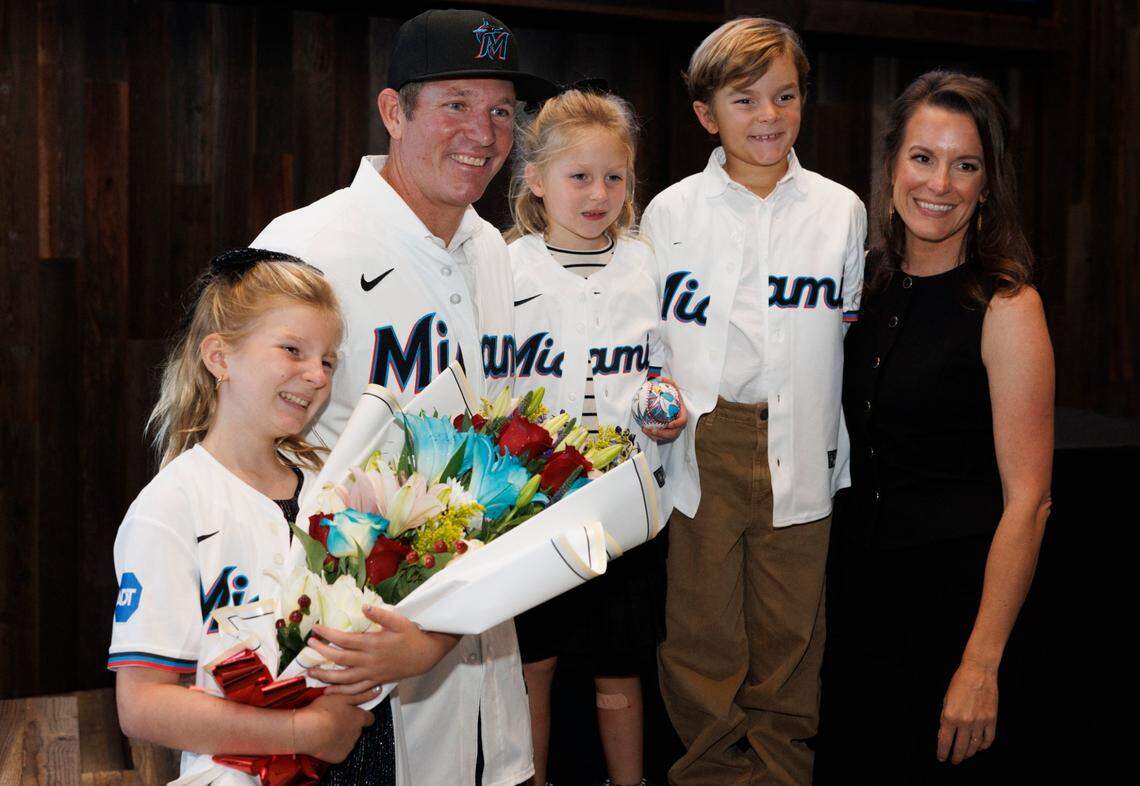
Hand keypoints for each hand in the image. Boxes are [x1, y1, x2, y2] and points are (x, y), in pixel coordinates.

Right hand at [295, 692, 373, 762]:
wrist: (306, 730)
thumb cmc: (322, 711)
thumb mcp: (343, 697)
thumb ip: (362, 695)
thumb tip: (378, 690)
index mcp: (359, 718)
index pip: (369, 718)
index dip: (361, 715)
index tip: (353, 713)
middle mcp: (357, 733)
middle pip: (357, 729)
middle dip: (349, 725)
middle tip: (334, 718)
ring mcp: (349, 746)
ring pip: (348, 740)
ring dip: (341, 736)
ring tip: (326, 729)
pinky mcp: (340, 757)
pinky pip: (340, 751)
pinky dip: (334, 747)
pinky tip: (324, 739)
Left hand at [306, 604, 460, 692]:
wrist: (425, 655)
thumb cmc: (412, 635)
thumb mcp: (399, 620)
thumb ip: (380, 614)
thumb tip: (363, 607)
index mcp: (372, 643)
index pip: (344, 639)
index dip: (327, 635)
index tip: (315, 629)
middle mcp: (369, 660)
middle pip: (339, 659)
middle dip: (322, 652)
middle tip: (309, 646)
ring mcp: (372, 673)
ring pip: (344, 678)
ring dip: (326, 676)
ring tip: (312, 672)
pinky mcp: (376, 681)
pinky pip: (356, 690)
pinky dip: (342, 692)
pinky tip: (330, 692)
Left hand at [641, 376, 688, 442]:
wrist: (672, 406)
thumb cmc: (673, 397)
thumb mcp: (672, 389)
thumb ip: (669, 383)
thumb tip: (659, 378)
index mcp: (682, 414)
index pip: (682, 421)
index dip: (677, 424)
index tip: (669, 424)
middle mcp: (678, 424)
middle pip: (673, 433)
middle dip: (662, 434)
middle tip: (652, 430)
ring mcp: (673, 430)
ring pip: (666, 437)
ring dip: (655, 436)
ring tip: (645, 430)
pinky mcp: (667, 433)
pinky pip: (660, 437)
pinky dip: (653, 436)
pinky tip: (644, 430)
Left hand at [937, 657, 997, 763]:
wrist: (978, 672)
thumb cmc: (959, 683)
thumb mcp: (946, 700)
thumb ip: (944, 718)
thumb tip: (943, 735)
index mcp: (950, 716)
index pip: (945, 741)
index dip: (942, 752)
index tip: (941, 758)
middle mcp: (965, 722)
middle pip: (960, 747)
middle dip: (956, 756)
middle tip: (954, 761)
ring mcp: (980, 722)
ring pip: (974, 746)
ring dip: (969, 753)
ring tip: (965, 755)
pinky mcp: (992, 720)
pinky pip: (988, 739)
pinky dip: (983, 746)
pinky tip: (979, 747)